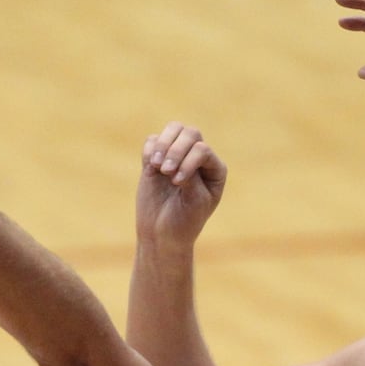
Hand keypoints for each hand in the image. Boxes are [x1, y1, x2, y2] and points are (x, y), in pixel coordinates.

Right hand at [137, 122, 225, 248]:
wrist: (162, 236)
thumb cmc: (184, 222)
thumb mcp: (194, 202)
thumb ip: (191, 177)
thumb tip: (175, 154)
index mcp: (215, 169)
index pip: (203, 150)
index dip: (189, 161)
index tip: (177, 182)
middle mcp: (199, 159)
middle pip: (190, 134)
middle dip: (176, 149)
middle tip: (164, 170)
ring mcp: (178, 156)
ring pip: (174, 129)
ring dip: (163, 143)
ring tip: (155, 165)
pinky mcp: (157, 159)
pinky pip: (153, 140)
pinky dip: (150, 148)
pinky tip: (149, 166)